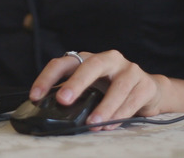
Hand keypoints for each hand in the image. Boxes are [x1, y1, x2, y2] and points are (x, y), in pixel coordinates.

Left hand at [30, 50, 164, 130]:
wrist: (148, 90)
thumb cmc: (111, 88)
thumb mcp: (90, 88)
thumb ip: (74, 95)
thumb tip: (48, 111)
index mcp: (88, 59)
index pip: (63, 63)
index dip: (47, 78)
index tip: (35, 96)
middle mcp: (108, 59)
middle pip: (91, 66)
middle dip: (76, 83)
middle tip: (63, 100)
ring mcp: (128, 69)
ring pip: (117, 87)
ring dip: (103, 107)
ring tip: (92, 124)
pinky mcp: (145, 84)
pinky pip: (132, 100)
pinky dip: (119, 114)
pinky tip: (109, 124)